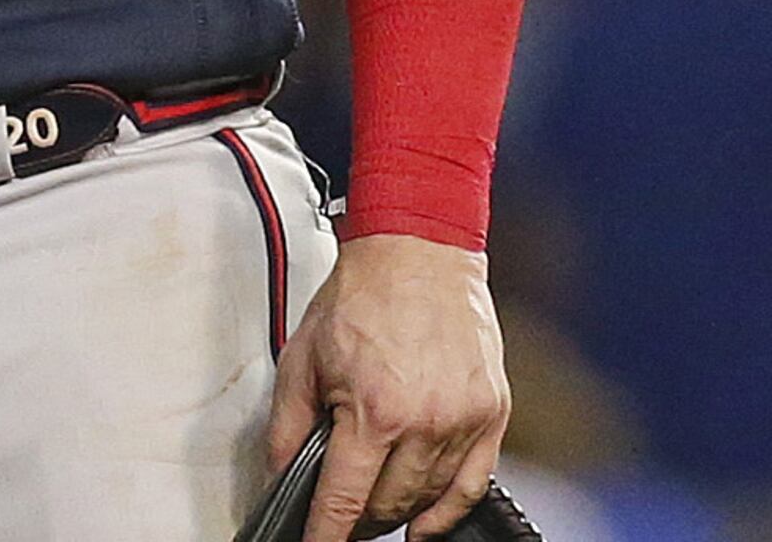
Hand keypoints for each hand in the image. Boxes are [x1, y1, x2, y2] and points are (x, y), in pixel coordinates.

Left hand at [270, 234, 509, 537]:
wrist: (417, 256)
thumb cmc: (360, 299)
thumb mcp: (302, 359)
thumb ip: (288, 425)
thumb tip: (279, 475)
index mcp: (374, 411)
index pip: (345, 498)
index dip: (326, 533)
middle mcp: (425, 423)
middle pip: (389, 504)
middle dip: (358, 520)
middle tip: (338, 517)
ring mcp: (465, 421)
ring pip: (429, 498)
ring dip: (398, 513)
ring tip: (372, 511)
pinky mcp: (492, 414)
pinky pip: (472, 484)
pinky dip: (448, 512)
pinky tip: (426, 524)